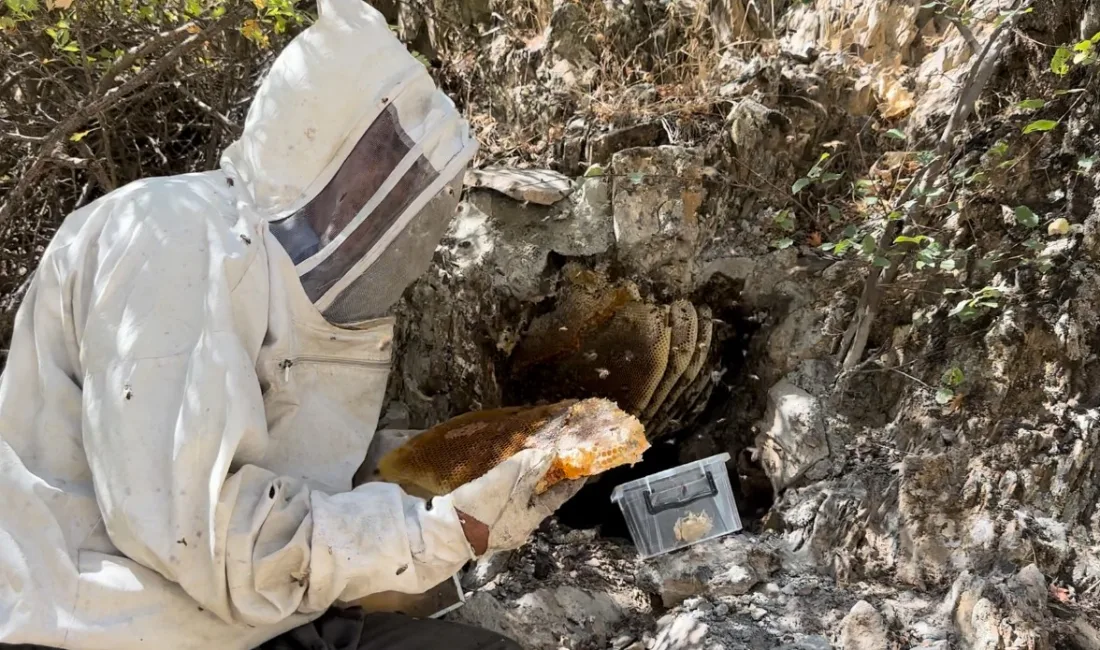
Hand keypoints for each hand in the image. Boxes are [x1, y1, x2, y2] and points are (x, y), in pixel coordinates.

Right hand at [449, 448, 584, 554]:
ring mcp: (500, 533)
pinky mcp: (482, 530)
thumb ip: (528, 468)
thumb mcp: (506, 482)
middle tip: (550, 465)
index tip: (582, 472)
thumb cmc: (479, 509)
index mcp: (529, 520)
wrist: (444, 536)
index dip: (569, 484)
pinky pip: (501, 507)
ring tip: (523, 470)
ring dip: (522, 489)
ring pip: (518, 505)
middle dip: (543, 485)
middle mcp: (518, 530)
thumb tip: (547, 456)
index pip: (556, 499)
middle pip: (537, 503)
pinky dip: (505, 494)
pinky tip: (499, 484)